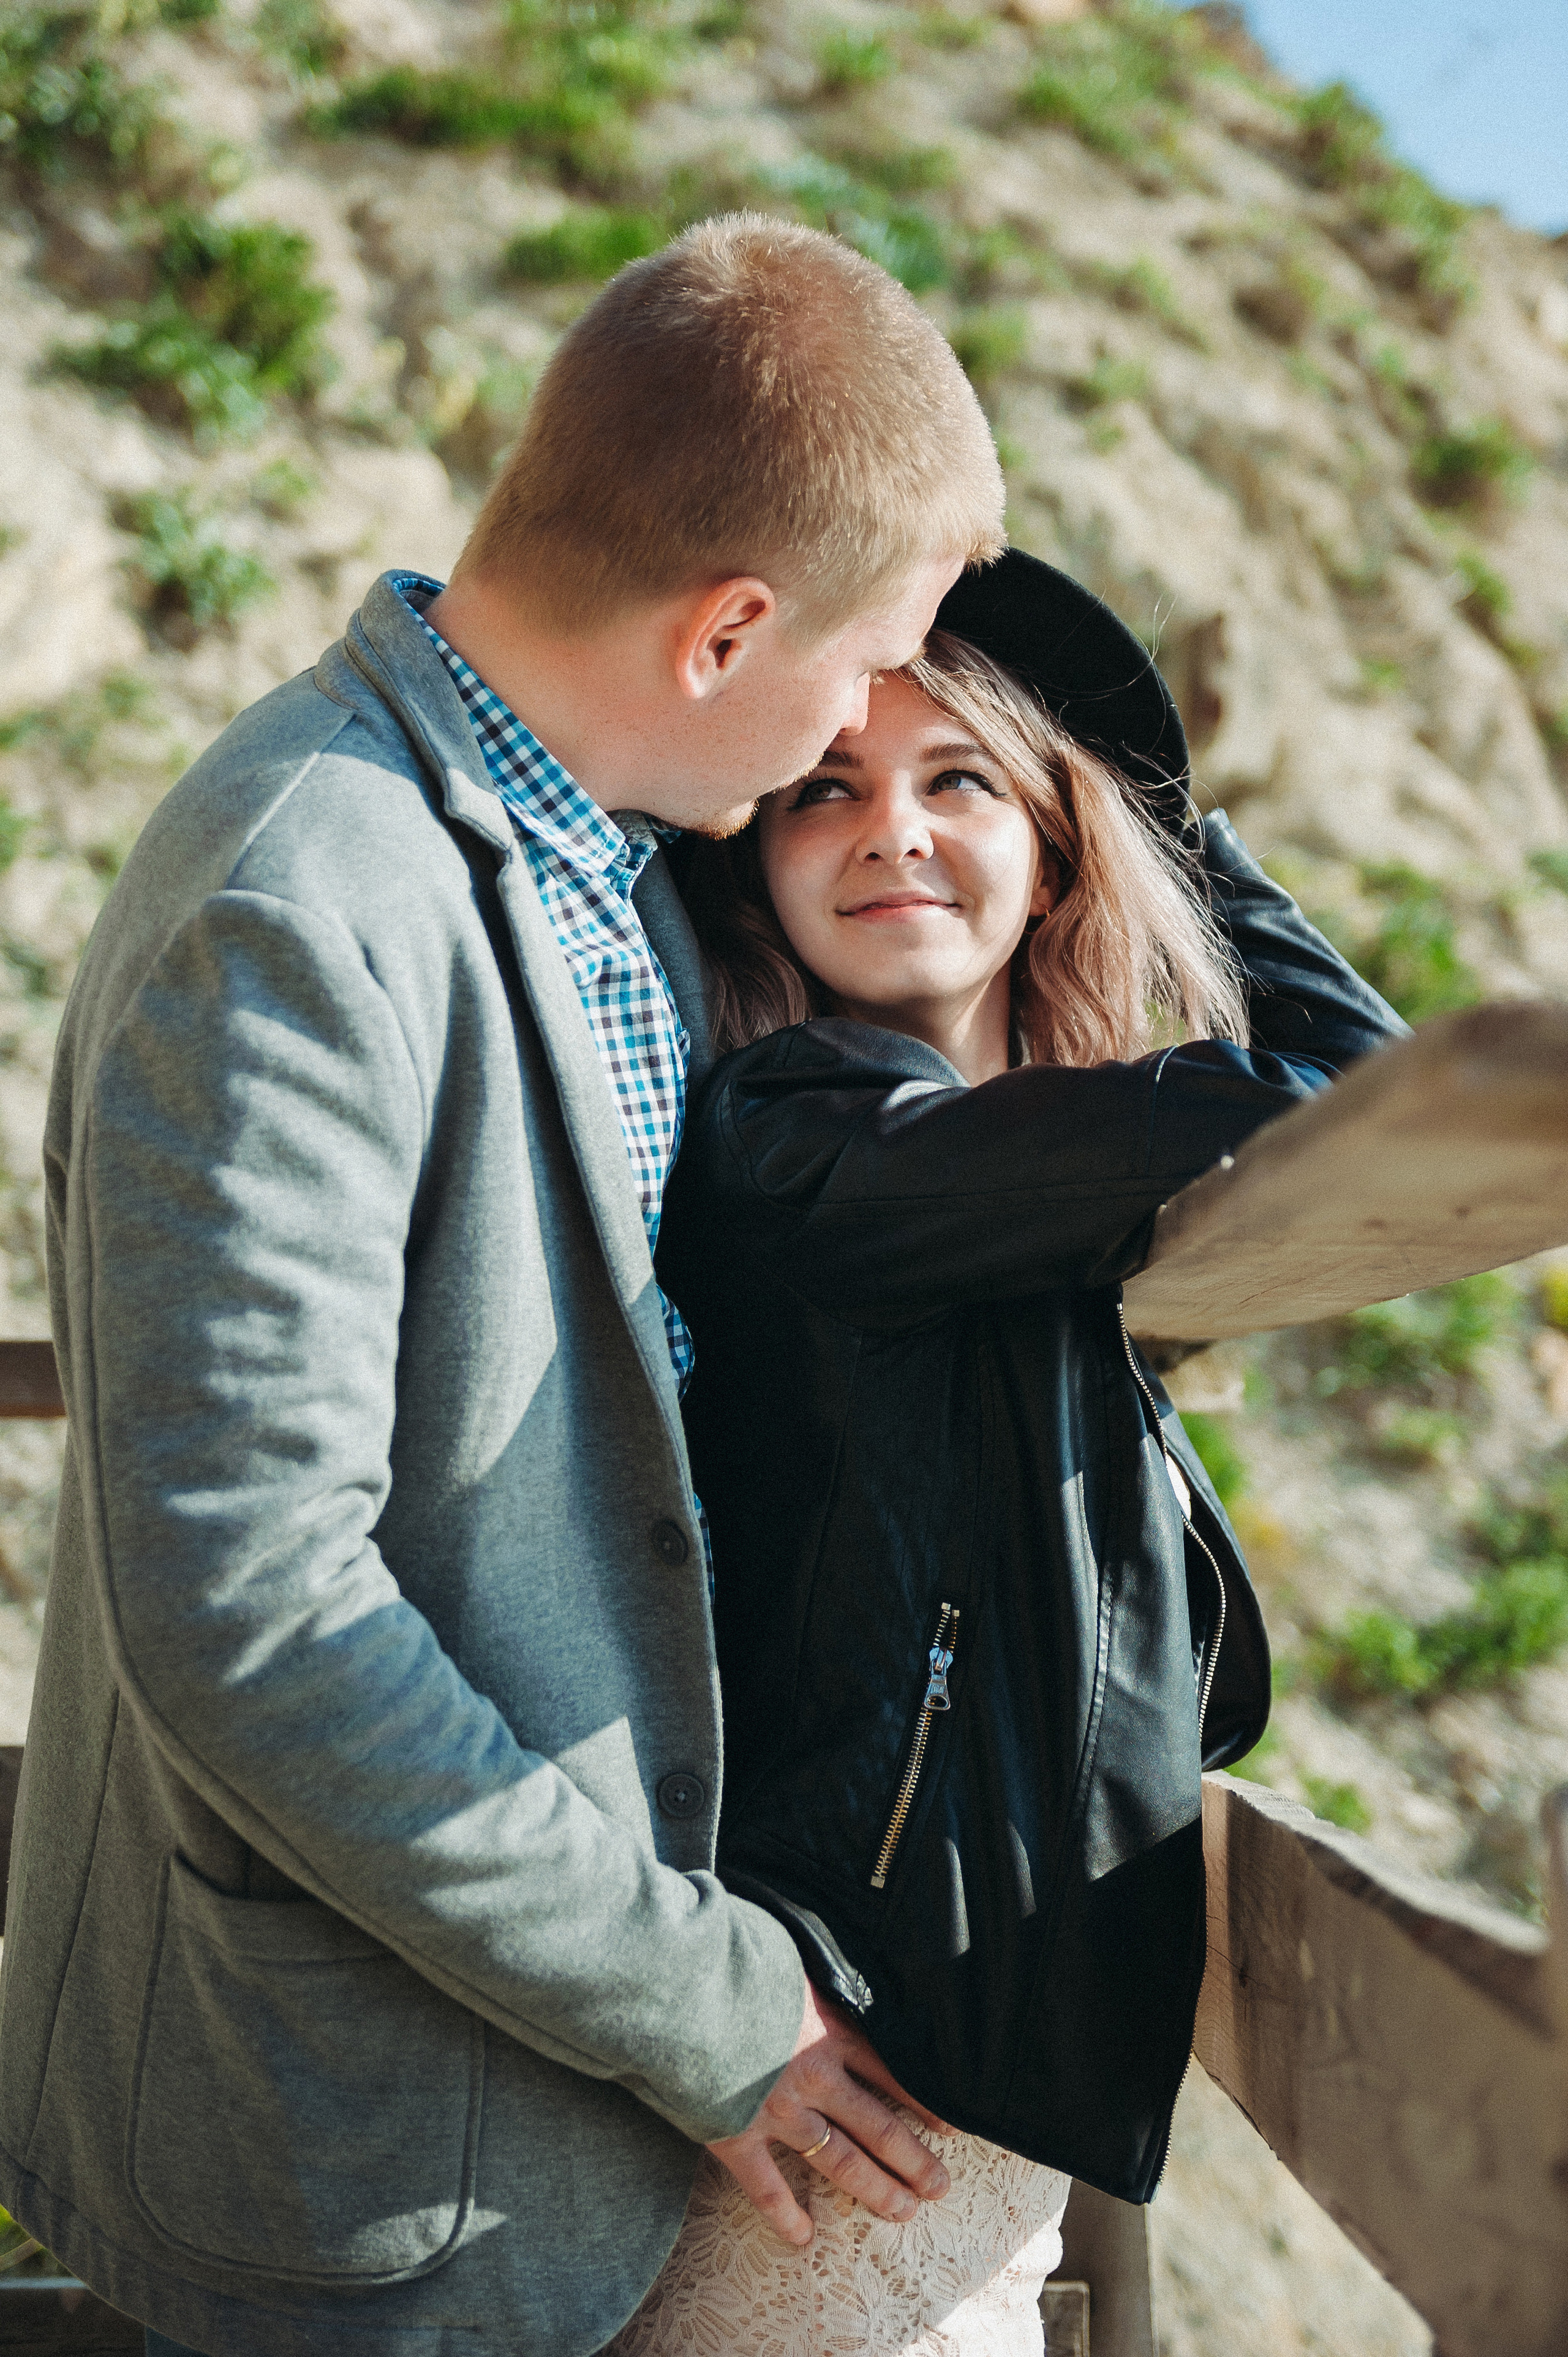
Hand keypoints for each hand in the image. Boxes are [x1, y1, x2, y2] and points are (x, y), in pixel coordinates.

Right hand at [707, 1981, 949, 2245]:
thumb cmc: (735, 1960)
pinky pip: (767, 2186)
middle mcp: (816, 2078)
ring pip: (839, 2161)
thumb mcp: (793, 1956)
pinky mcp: (737, 2135)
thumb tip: (832, 1968)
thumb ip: (818, 1979)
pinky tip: (804, 2238)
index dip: (924, 2104)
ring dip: (875, 2189)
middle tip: (940, 2188)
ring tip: (903, 2212)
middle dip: (913, 2161)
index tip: (952, 2129)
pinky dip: (784, 2215)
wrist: (681, 1990)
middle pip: (878, 2127)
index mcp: (831, 2031)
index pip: (892, 2074)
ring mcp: (779, 2112)